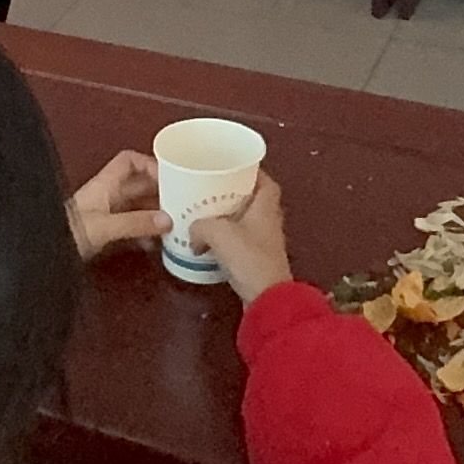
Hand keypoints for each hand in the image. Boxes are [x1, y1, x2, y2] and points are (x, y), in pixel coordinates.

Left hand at [68, 150, 173, 259]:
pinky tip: (157, 243)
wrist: (44, 253)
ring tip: (177, 222)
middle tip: (183, 201)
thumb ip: (135, 222)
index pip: (129, 161)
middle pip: (139, 184)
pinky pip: (132, 226)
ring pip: (138, 206)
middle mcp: (107, 195)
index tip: (170, 176)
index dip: (149, 163)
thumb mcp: (104, 226)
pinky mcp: (106, 233)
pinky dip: (146, 232)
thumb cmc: (68, 232)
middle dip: (160, 190)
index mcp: (105, 184)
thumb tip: (167, 219)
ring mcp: (106, 214)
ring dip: (156, 213)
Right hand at [192, 173, 291, 305]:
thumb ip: (200, 225)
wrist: (266, 297)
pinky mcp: (256, 259)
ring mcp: (264, 240)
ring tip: (204, 212)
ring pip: (244, 219)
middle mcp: (269, 219)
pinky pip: (239, 240)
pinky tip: (207, 240)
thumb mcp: (218, 232)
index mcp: (266, 204)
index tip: (228, 165)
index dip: (248, 169)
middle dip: (232, 192)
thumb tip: (193, 231)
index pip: (263, 178)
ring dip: (227, 216)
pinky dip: (225, 237)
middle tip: (209, 187)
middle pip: (252, 197)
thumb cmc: (248, 257)